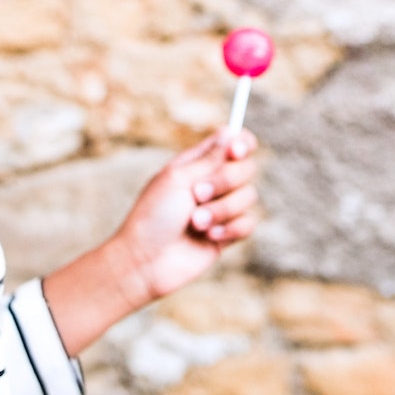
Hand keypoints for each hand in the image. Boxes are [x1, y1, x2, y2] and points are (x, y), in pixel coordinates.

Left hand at [112, 128, 259, 303]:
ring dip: (221, 210)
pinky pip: (248, 224)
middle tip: (197, 194)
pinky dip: (229, 229)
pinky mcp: (227, 234)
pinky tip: (207, 237)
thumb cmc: (153, 217)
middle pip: (246, 168)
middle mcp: (212, 183)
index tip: (236, 151)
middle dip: (225, 181)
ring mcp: (220, 209)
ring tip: (195, 223)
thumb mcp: (177, 179)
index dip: (241, 143)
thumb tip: (231, 133)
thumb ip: (209, 159)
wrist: (146, 261)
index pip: (232, 142)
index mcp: (196, 164)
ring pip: (248, 197)